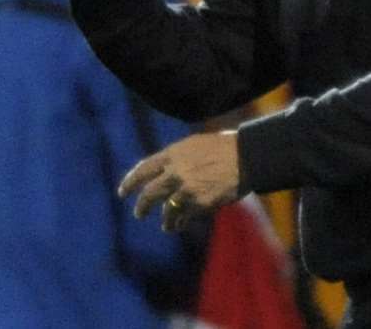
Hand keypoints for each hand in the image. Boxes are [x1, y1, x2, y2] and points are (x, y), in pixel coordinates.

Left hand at [118, 130, 242, 231]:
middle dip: (141, 206)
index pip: (144, 169)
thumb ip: (179, 157)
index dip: (130, 181)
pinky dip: (180, 222)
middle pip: (149, 193)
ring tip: (166, 226)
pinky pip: (184, 217)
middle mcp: (175, 171)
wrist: (247, 156)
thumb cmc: (227, 146)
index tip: (123, 191)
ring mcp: (186, 189)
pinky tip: (180, 225)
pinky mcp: (199, 204)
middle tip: (139, 213)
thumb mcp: (197, 144)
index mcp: (174, 153)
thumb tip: (167, 170)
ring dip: (165, 220)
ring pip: (166, 210)